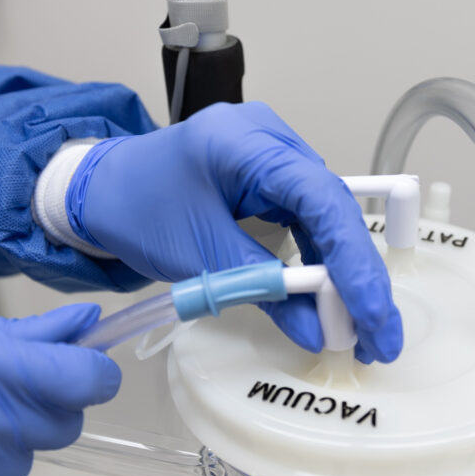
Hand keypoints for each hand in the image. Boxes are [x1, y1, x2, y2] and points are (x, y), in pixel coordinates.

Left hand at [67, 101, 402, 361]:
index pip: (322, 200)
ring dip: (340, 273)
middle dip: (356, 276)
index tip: (372, 315)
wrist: (99, 190)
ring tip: (353, 328)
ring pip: (324, 217)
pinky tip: (325, 298)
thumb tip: (319, 332)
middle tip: (375, 336)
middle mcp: (269, 138)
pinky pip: (303, 219)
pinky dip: (315, 260)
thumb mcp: (197, 256)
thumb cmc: (136, 209)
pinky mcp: (267, 176)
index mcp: (246, 143)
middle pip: (333, 209)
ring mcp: (270, 154)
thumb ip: (262, 289)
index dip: (354, 262)